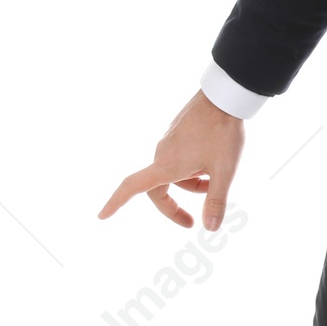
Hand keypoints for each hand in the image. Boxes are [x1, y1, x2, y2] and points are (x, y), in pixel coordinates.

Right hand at [99, 89, 243, 231]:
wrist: (223, 97)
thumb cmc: (222, 133)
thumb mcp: (224, 171)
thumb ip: (216, 201)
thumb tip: (210, 228)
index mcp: (166, 165)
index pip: (132, 187)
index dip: (115, 202)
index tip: (102, 215)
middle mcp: (162, 154)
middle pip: (157, 189)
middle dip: (172, 208)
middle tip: (191, 223)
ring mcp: (169, 143)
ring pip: (174, 174)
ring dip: (191, 185)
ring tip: (215, 181)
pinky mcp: (178, 134)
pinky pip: (180, 160)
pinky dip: (193, 170)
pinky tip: (214, 163)